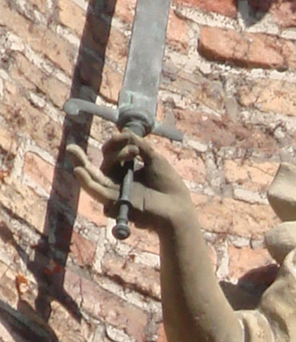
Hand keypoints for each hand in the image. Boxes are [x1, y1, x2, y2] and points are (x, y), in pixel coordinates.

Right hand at [66, 131, 192, 230]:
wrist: (178, 207)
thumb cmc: (168, 186)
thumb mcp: (154, 159)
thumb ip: (139, 145)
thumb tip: (124, 133)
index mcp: (126, 173)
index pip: (111, 157)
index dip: (114, 145)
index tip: (127, 139)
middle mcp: (118, 184)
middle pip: (97, 170)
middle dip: (81, 159)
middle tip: (70, 147)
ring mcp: (116, 194)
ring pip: (96, 179)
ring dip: (83, 166)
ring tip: (72, 153)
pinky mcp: (117, 203)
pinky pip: (99, 193)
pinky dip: (88, 182)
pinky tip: (79, 171)